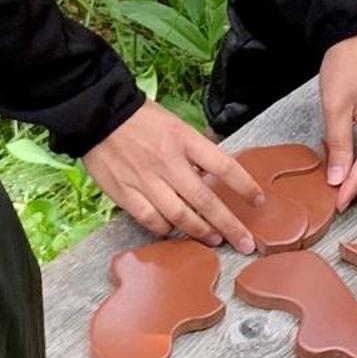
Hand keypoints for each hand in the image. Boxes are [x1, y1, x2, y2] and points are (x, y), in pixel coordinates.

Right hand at [82, 99, 262, 250]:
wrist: (97, 114)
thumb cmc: (141, 119)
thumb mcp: (177, 125)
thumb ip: (197, 149)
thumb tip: (217, 171)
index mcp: (185, 140)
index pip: (224, 166)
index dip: (245, 186)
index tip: (259, 201)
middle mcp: (168, 162)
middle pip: (206, 201)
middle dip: (230, 225)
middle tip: (245, 243)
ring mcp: (146, 180)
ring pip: (180, 216)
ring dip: (201, 232)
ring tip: (216, 241)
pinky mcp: (125, 193)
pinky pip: (150, 219)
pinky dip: (165, 229)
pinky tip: (175, 232)